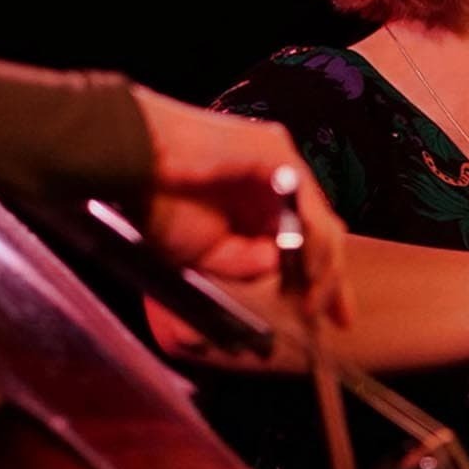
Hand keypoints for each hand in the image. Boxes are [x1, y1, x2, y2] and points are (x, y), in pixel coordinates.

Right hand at [130, 87, 352, 328]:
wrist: (131, 161)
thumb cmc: (156, 203)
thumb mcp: (207, 253)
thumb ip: (246, 262)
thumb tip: (276, 266)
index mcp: (260, 206)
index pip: (307, 243)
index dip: (320, 280)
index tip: (330, 317)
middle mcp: (277, 184)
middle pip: (324, 234)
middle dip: (333, 279)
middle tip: (338, 317)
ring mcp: (280, 165)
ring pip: (322, 222)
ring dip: (323, 268)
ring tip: (312, 300)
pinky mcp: (275, 151)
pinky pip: (307, 203)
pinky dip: (311, 239)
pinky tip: (306, 268)